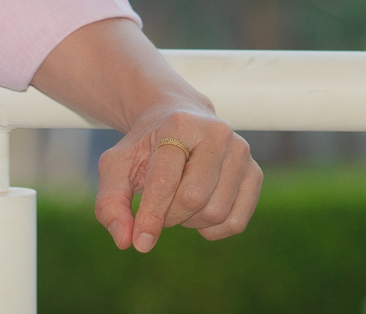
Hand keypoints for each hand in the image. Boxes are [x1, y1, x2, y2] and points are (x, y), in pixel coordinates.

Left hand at [92, 101, 261, 252]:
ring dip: (190, 221)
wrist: (178, 122)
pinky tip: (199, 212)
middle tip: (159, 206)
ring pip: (215, 212)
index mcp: (179, 124)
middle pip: (193, 199)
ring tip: (179, 202)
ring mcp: (241, 151)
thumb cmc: (145, 148)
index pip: (166, 180)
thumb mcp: (116, 166)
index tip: (139, 243)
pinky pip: (237, 222)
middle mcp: (217, 132)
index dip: (151, 217)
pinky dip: (213, 230)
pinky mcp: (255, 172)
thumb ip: (110, 202)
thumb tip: (125, 241)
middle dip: (169, 215)